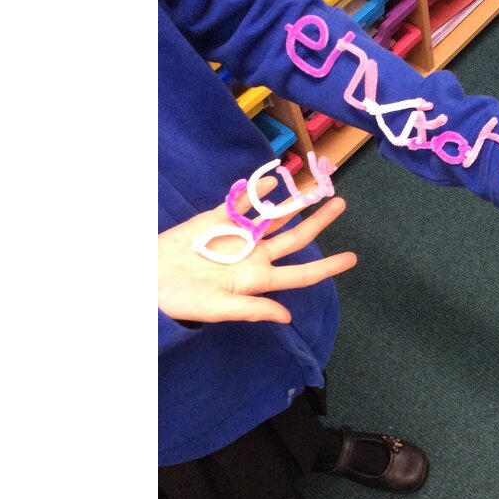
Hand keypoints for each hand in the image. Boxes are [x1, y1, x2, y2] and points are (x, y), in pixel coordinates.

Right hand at [159, 178, 357, 323]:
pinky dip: (256, 191)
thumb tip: (287, 318)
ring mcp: (236, 236)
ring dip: (292, 202)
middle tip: (341, 202)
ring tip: (314, 187)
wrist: (145, 278)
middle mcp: (252, 256)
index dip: (327, 267)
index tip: (353, 258)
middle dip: (319, 221)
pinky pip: (241, 203)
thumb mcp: (216, 308)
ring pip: (272, 216)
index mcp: (257, 279)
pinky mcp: (215, 221)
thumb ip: (252, 309)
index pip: (300, 274)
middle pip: (294, 238)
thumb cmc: (179, 299)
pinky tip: (272, 180)